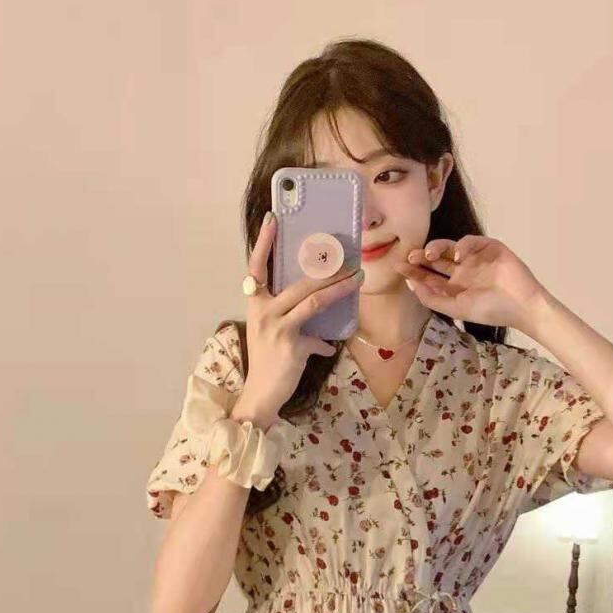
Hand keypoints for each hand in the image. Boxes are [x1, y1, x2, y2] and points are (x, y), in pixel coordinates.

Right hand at [235, 213, 362, 419]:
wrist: (260, 394)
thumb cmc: (267, 363)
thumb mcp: (271, 334)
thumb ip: (289, 320)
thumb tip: (316, 322)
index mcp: (256, 304)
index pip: (257, 267)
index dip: (264, 242)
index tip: (273, 219)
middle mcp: (263, 312)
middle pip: (299, 282)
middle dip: (326, 270)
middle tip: (347, 259)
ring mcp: (277, 328)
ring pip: (312, 301)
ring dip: (338, 289)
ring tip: (356, 279)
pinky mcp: (292, 345)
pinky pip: (318, 337)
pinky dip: (326, 343)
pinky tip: (331, 346)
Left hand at [395, 235, 548, 335]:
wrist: (522, 306)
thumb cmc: (491, 310)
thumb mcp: (457, 308)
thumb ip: (434, 298)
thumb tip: (412, 285)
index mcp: (455, 286)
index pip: (430, 276)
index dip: (414, 271)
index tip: (399, 267)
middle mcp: (462, 271)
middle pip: (436, 260)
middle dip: (421, 256)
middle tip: (409, 255)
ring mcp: (475, 258)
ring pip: (449, 247)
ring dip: (436, 248)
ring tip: (428, 254)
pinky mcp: (489, 247)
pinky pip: (471, 241)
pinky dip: (463, 245)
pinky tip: (458, 255)